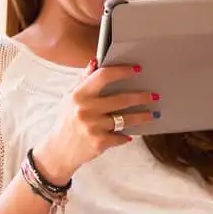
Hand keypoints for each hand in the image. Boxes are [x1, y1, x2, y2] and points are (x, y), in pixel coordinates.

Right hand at [33, 61, 157, 183]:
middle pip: (121, 99)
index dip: (122, 71)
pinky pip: (120, 136)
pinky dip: (125, 136)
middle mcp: (86, 109)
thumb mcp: (70, 99)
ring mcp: (93, 127)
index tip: (137, 69)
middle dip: (141, 97)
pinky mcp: (99, 142)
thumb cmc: (67, 122)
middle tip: (154, 96)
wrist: (59, 151)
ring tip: (152, 114)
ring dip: (142, 117)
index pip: (103, 76)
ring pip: (125, 119)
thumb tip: (95, 62)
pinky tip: (129, 135)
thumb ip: (84, 81)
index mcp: (79, 95)